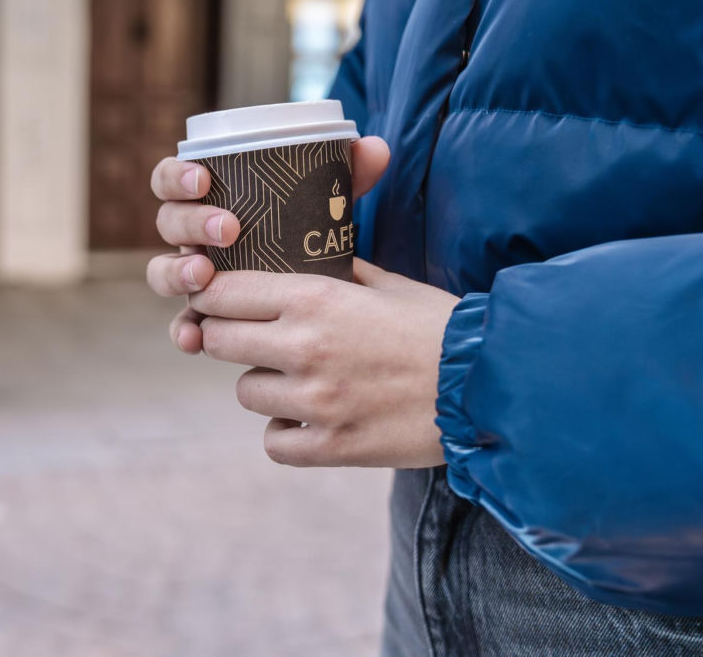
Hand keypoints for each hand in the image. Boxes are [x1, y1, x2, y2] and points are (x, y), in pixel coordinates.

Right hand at [146, 137, 391, 352]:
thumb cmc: (307, 227)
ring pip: (163, 272)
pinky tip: (193, 338)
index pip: (171, 179)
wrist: (319, 284)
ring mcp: (192, 274)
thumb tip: (376, 149)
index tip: (204, 178)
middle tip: (229, 228)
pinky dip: (182, 329)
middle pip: (169, 223)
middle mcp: (192, 235)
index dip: (177, 177)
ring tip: (204, 275)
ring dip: (178, 272)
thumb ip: (346, 173)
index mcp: (207, 197)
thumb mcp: (325, 200)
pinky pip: (182, 322)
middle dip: (191, 223)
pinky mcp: (203, 313)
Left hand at [188, 260, 458, 467]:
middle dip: (226, 335)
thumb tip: (302, 256)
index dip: (211, 293)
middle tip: (251, 337)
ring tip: (295, 378)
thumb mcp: (387, 282)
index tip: (214, 298)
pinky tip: (307, 418)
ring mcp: (316, 402)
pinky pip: (273, 441)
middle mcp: (305, 348)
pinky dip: (284, 431)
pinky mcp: (332, 446)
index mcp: (316, 298)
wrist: (491, 385)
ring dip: (262, 383)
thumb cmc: (440, 326)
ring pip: (244, 391)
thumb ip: (335, 271)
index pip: (223, 291)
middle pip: (218, 339)